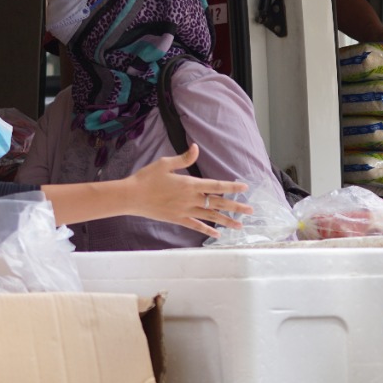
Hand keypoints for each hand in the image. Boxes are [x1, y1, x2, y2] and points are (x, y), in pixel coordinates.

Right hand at [126, 144, 251, 236]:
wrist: (131, 197)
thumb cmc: (147, 178)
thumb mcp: (165, 163)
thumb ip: (184, 158)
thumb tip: (196, 148)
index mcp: (190, 184)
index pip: (216, 186)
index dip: (232, 187)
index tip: (245, 188)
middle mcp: (191, 199)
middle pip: (218, 203)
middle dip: (236, 206)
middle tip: (251, 210)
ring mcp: (185, 211)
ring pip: (210, 216)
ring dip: (226, 221)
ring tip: (240, 225)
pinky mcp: (177, 219)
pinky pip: (196, 226)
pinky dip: (207, 230)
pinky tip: (217, 235)